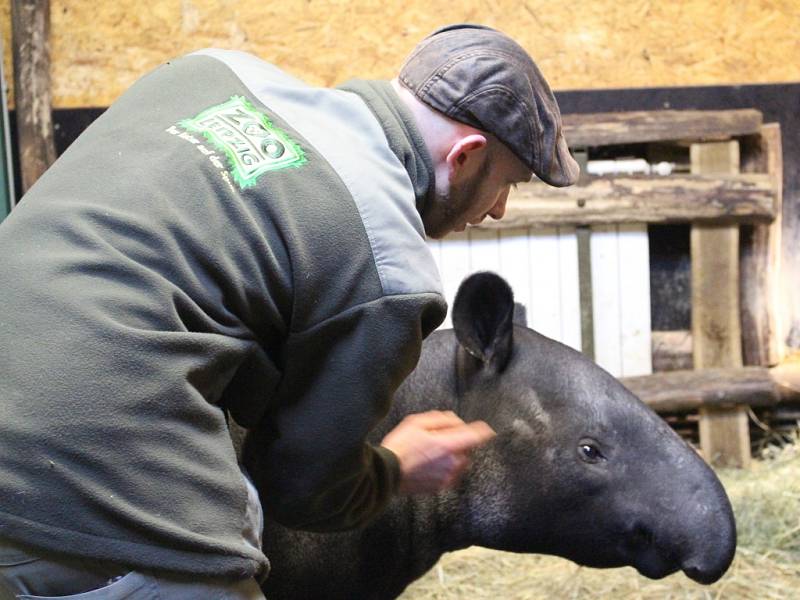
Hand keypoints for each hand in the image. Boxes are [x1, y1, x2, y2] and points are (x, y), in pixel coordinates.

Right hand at [380, 410, 495, 494]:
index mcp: (449, 445)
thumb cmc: (400, 446)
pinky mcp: (441, 487)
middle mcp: (453, 463)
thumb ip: (442, 419)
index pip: (478, 436)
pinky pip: (452, 473)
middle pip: (469, 449)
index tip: (484, 427)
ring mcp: (448, 477)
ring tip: (433, 450)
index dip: (482, 429)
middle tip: (442, 436)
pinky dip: (446, 466)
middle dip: (460, 441)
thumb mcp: (418, 422)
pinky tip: (430, 462)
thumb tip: (457, 422)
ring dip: (454, 455)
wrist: (386, 473)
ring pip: (461, 462)